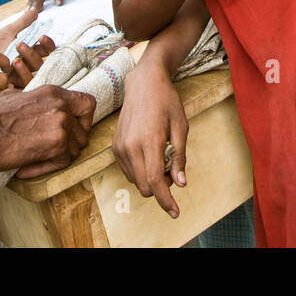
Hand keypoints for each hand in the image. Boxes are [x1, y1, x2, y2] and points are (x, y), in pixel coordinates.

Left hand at [0, 6, 55, 88]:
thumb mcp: (8, 31)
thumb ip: (23, 22)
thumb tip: (35, 8)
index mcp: (29, 51)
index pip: (46, 49)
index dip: (48, 44)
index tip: (42, 36)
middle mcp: (27, 64)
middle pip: (41, 62)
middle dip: (33, 53)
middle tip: (20, 44)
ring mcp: (20, 75)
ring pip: (33, 73)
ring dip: (26, 64)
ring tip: (15, 59)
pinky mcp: (13, 86)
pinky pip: (23, 84)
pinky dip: (19, 76)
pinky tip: (11, 70)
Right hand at [0, 86, 95, 174]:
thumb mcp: (15, 97)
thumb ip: (33, 103)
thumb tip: (32, 106)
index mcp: (53, 93)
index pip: (87, 103)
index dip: (83, 120)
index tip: (69, 129)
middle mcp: (62, 105)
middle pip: (84, 130)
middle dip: (70, 144)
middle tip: (51, 151)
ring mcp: (61, 123)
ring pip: (76, 148)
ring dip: (58, 158)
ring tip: (35, 161)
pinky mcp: (56, 143)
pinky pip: (62, 163)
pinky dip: (45, 169)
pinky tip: (26, 169)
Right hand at [112, 57, 187, 217]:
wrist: (143, 83)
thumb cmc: (166, 101)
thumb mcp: (181, 126)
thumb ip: (179, 156)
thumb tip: (180, 183)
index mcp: (150, 141)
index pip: (156, 181)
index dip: (166, 200)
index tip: (175, 212)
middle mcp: (131, 146)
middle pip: (144, 186)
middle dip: (160, 187)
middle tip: (172, 170)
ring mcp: (120, 147)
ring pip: (136, 181)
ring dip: (150, 178)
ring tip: (161, 156)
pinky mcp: (115, 146)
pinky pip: (128, 170)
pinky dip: (140, 170)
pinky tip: (149, 153)